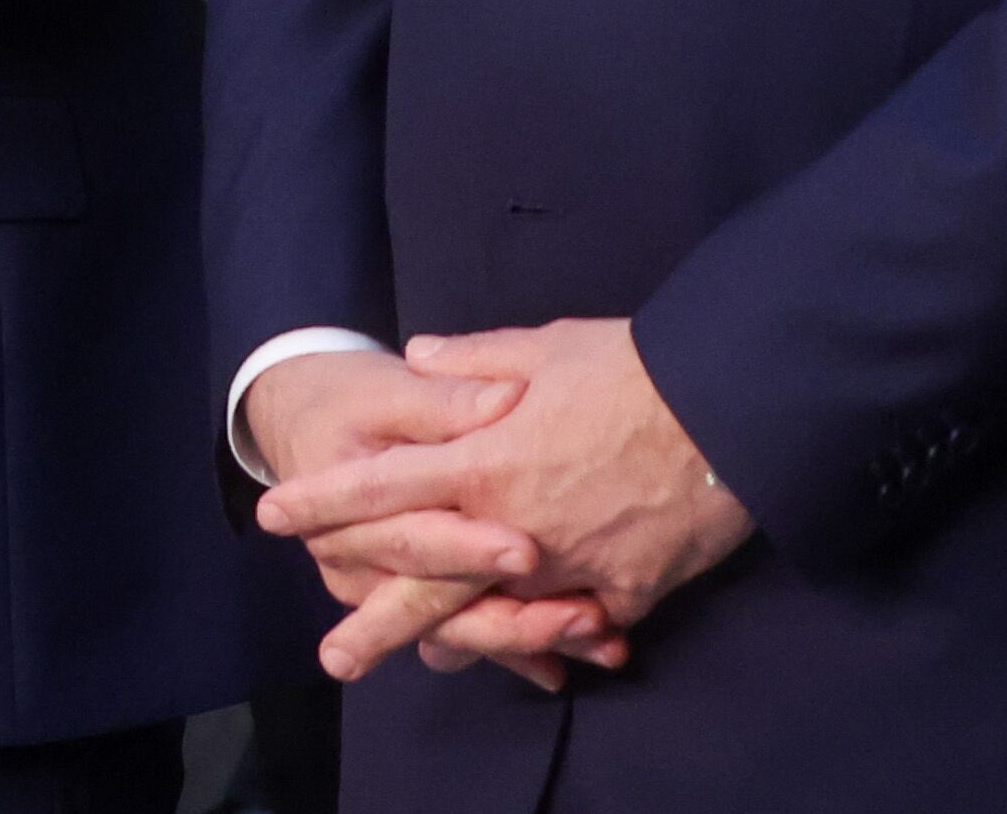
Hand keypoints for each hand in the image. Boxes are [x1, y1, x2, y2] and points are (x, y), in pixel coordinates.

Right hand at [245, 348, 582, 685]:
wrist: (307, 423)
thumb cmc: (350, 402)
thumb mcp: (387, 391)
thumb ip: (447, 401)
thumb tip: (511, 399)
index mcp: (340, 516)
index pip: (412, 539)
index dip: (468, 549)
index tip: (529, 553)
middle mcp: (356, 569)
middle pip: (438, 606)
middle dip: (514, 617)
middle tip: (584, 618)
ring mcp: (382, 595)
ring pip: (457, 632)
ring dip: (529, 640)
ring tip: (597, 638)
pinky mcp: (412, 603)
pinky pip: (468, 636)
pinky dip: (520, 650)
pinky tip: (570, 664)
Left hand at [259, 321, 750, 680]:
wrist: (733, 408)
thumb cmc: (631, 367)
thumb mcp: (540, 347)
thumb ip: (472, 363)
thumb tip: (422, 355)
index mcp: (480, 460)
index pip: (381, 487)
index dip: (325, 502)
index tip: (274, 517)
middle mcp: (513, 525)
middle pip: (426, 583)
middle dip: (374, 621)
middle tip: (333, 656)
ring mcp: (569, 566)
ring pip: (498, 616)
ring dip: (461, 639)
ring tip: (421, 660)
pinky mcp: (627, 592)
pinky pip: (580, 623)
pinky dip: (560, 637)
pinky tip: (538, 658)